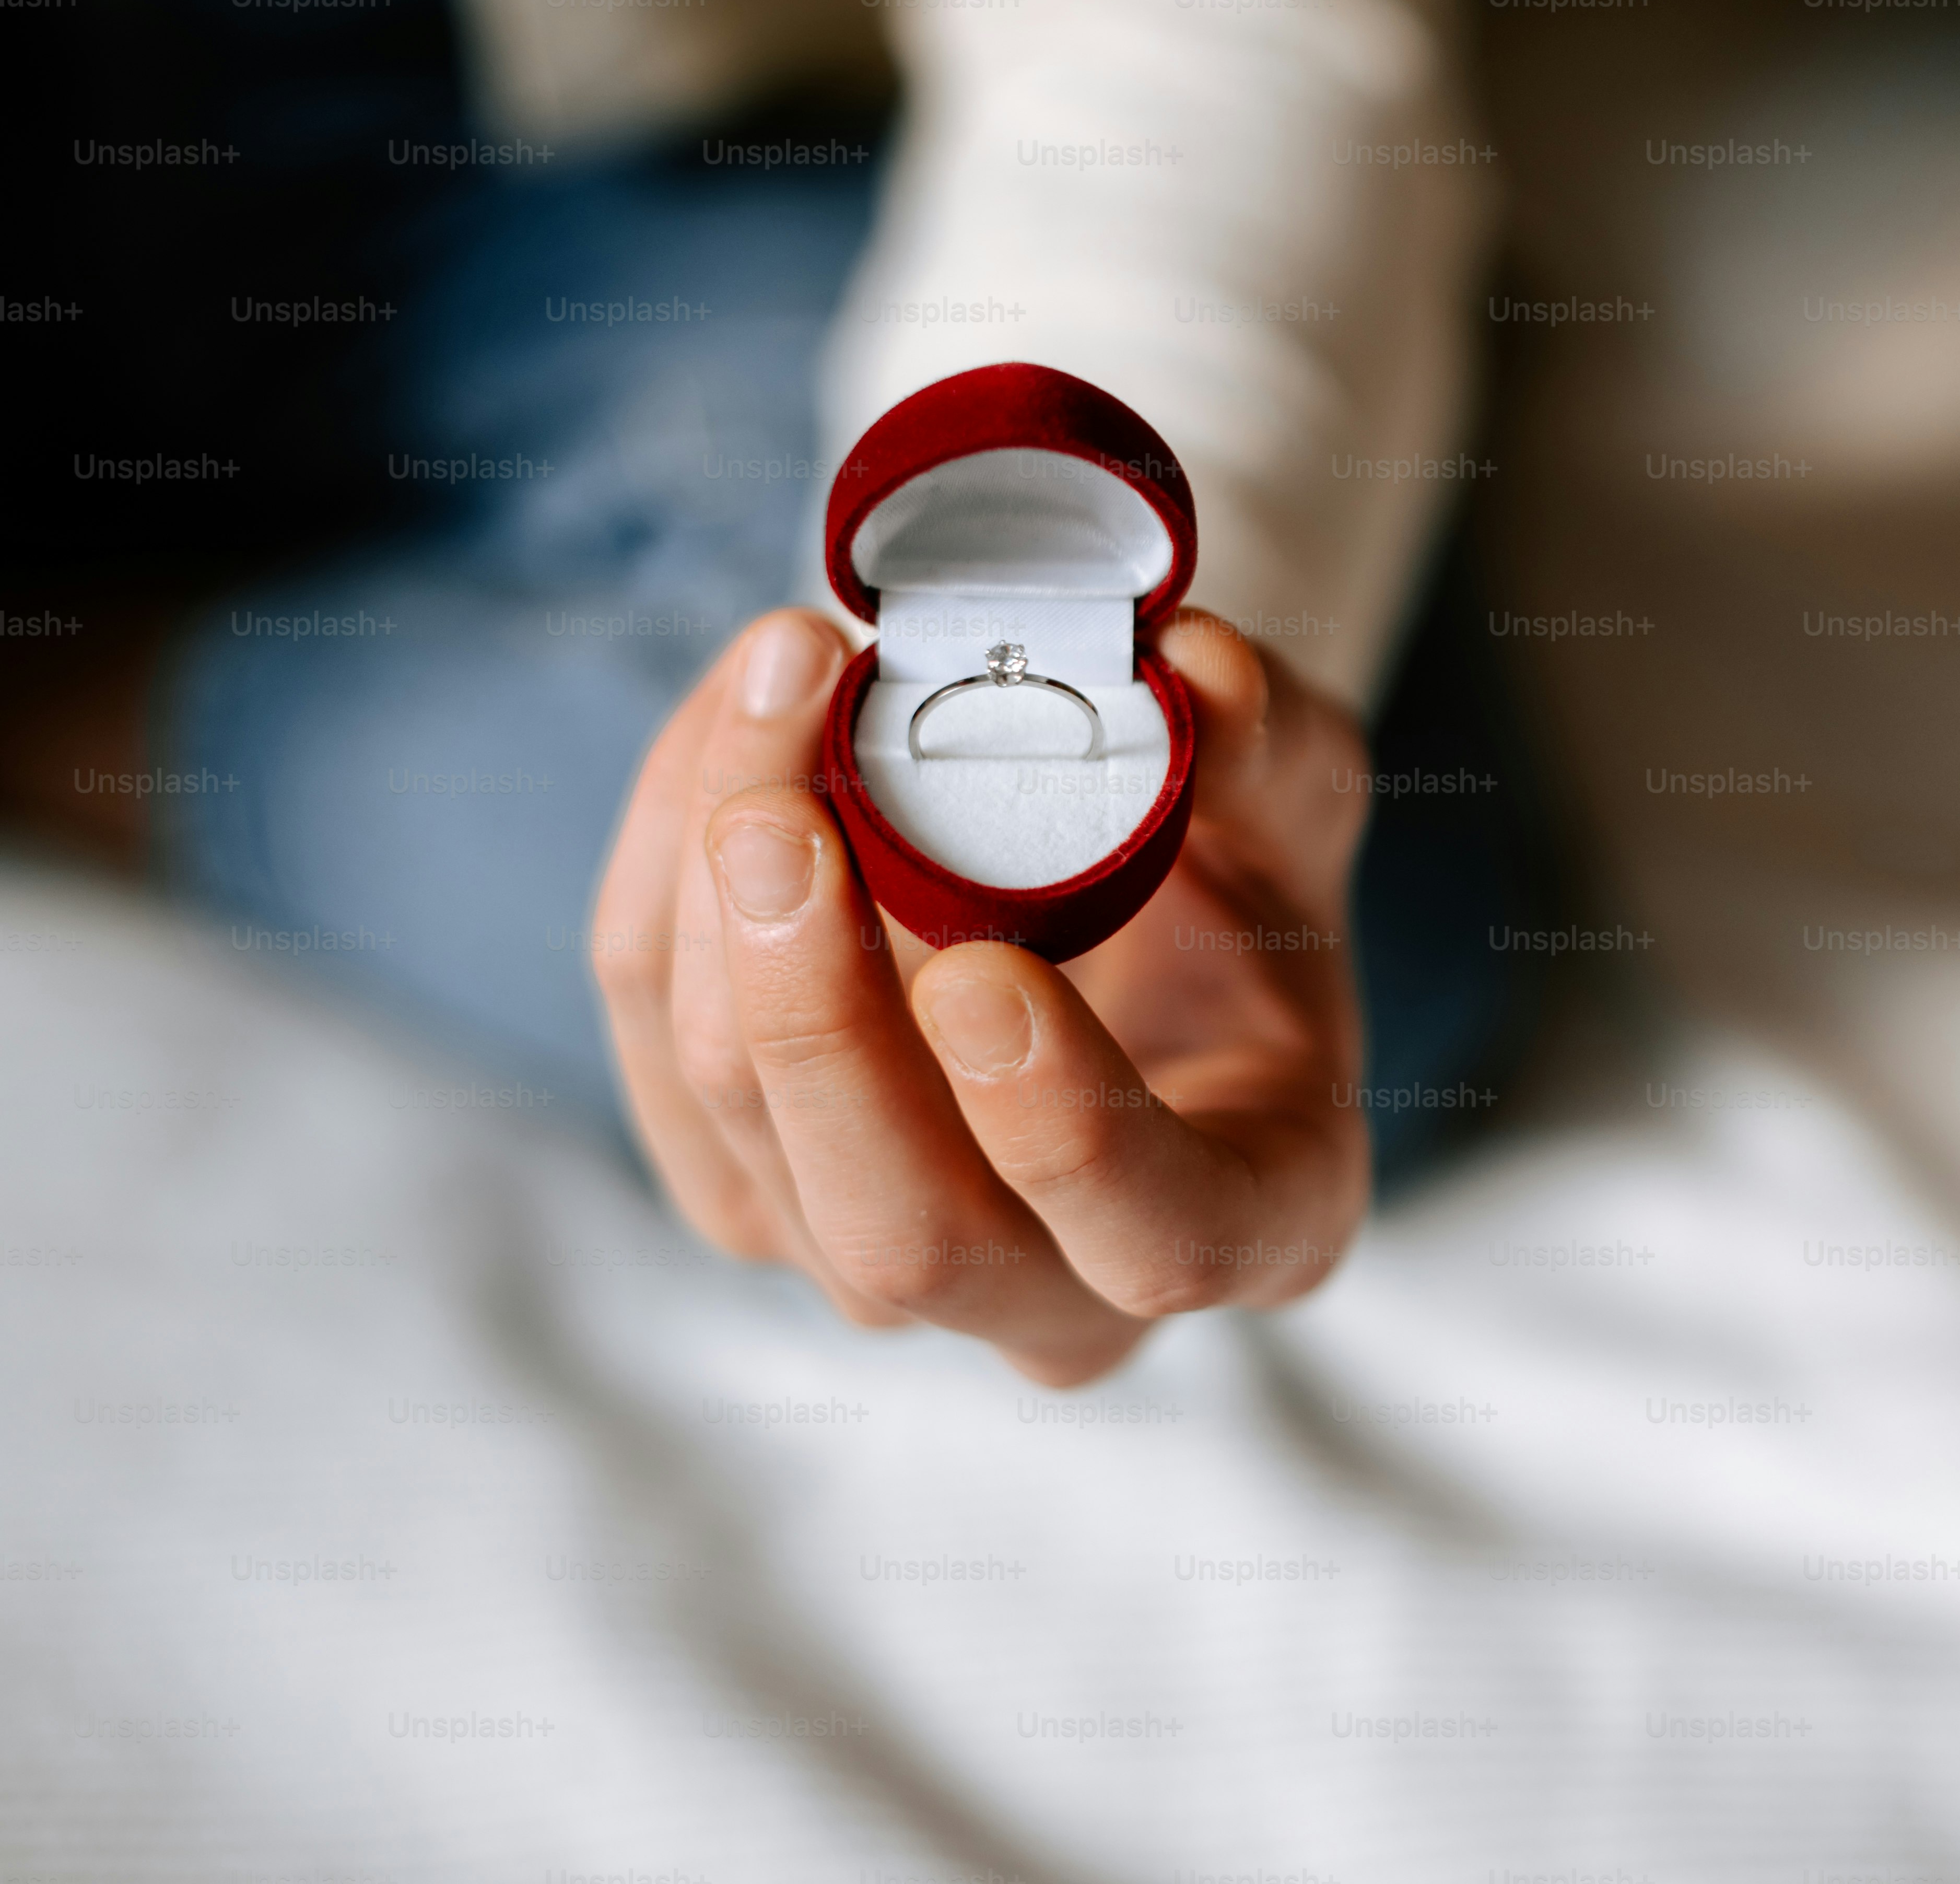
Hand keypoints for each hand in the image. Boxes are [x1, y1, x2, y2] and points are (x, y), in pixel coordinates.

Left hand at [592, 608, 1370, 1384]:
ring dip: (716, 901)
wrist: (1124, 912)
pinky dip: (662, 878)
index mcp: (1253, 1217)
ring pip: (745, 1129)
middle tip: (784, 821)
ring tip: (774, 686)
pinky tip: (724, 730)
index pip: (1162, 1241)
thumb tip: (1197, 672)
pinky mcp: (740, 1187)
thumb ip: (1269, 749)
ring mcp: (878, 1257)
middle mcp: (1057, 1293)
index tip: (986, 971)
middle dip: (818, 1026)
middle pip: (904, 1237)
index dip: (1069, 1131)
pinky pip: (653, 1047)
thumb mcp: (1300, 801)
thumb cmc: (1239, 886)